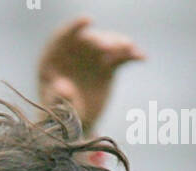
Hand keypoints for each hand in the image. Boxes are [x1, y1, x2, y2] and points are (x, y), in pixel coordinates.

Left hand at [37, 17, 145, 131]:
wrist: (75, 126)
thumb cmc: (59, 117)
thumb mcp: (57, 111)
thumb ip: (58, 98)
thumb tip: (63, 87)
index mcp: (53, 59)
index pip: (62, 38)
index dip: (74, 27)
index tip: (87, 20)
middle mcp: (73, 53)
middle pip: (88, 40)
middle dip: (100, 40)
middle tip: (109, 48)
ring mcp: (91, 57)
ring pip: (107, 45)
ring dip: (119, 44)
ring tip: (129, 48)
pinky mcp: (107, 65)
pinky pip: (121, 57)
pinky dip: (131, 56)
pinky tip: (142, 57)